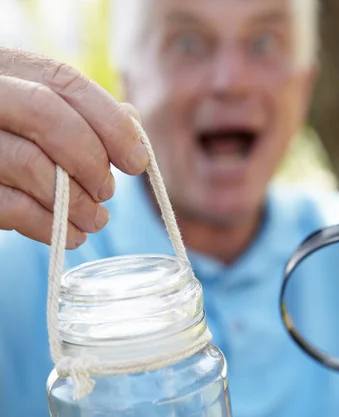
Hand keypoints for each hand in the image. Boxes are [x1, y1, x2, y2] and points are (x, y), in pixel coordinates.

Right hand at [0, 47, 148, 247]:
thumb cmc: (13, 139)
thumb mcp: (40, 112)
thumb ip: (82, 113)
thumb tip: (132, 120)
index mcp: (7, 69)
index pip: (64, 83)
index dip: (110, 123)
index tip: (136, 162)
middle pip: (46, 114)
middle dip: (90, 159)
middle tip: (107, 192)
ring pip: (30, 164)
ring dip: (76, 202)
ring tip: (96, 220)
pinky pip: (13, 207)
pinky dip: (51, 227)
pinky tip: (72, 236)